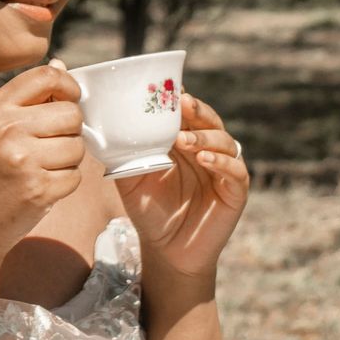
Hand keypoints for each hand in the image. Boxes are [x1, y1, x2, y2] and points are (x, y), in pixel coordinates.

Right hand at [0, 61, 84, 261]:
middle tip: (51, 145)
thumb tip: (60, 66)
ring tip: (43, 167)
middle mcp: (7, 130)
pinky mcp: (39, 190)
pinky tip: (42, 187)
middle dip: (70, 130)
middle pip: (71, 113)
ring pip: (77, 146)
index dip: (67, 87)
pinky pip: (76, 176)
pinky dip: (66, 183)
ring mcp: (23, 160)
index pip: (46, 77)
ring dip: (69, 159)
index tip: (69, 100)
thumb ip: (24, 97)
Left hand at [114, 91, 247, 279]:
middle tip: (182, 102)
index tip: (166, 87)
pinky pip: (236, 170)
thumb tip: (104, 127)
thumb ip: (124, 154)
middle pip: (208, 120)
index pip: (185, 112)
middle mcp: (207, 149)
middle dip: (196, 109)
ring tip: (183, 140)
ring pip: (224, 141)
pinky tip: (204, 160)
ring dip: (205, 137)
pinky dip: (221, 162)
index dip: (178, 99)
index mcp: (183, 141)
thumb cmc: (150, 211)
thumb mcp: (131, 179)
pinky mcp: (236, 191)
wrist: (166, 251)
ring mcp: (223, 168)